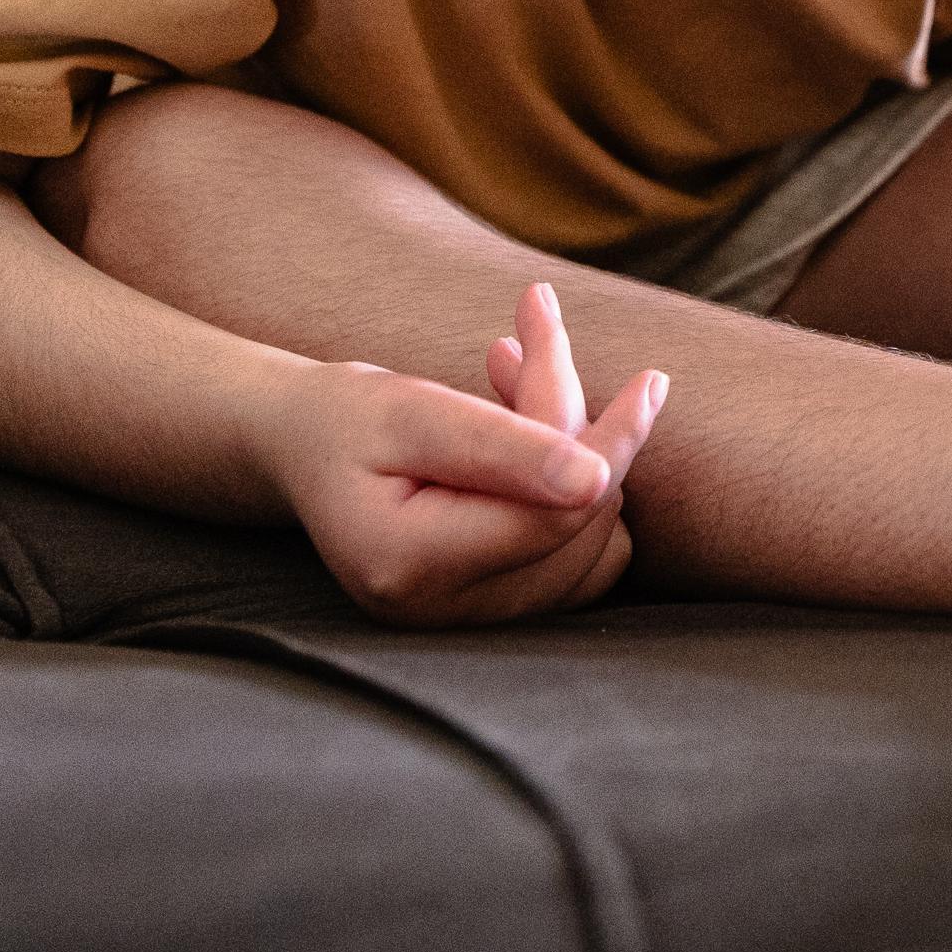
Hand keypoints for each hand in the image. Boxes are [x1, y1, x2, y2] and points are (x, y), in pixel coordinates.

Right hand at [269, 282, 666, 626]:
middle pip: (576, 524)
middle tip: (539, 331)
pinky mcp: (496, 605)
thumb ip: (500, 446)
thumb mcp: (412, 411)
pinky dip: (573, 485)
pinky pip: (580, 556)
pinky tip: (533, 426)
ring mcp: (471, 620)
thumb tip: (599, 479)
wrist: (300, 445)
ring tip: (517, 368)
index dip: (612, 446)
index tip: (651, 382)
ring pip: (589, 540)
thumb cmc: (344, 420)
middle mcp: (444, 614)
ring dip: (579, 446)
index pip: (555, 518)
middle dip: (580, 424)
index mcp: (410, 569)